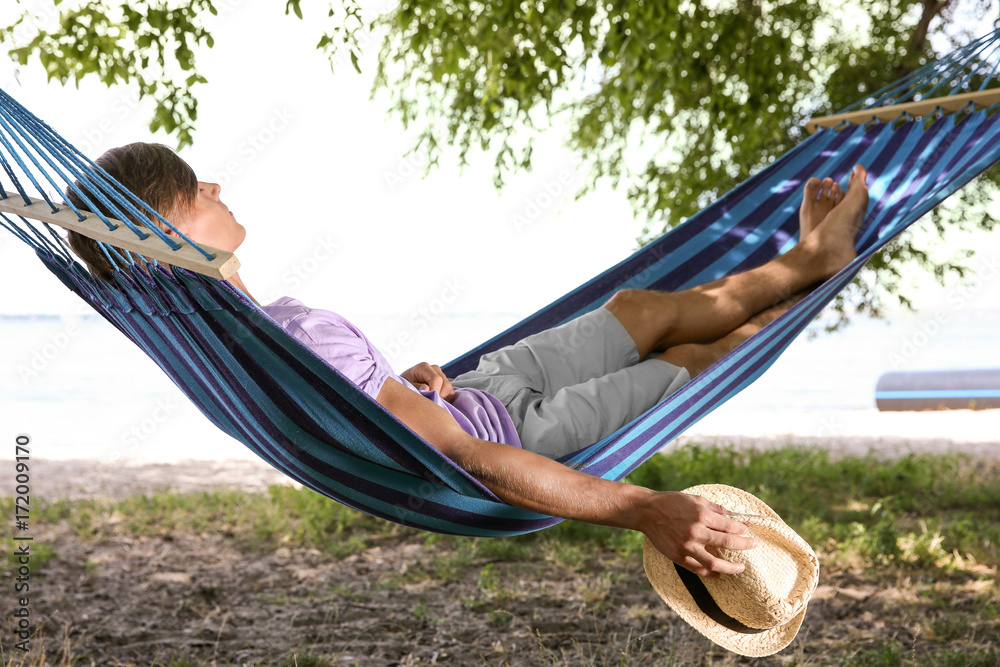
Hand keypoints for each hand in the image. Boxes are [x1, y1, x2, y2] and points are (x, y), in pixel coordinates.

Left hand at [400, 362, 455, 401]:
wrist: (403, 389)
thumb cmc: (402, 388)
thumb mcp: (404, 387)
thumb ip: (415, 387)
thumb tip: (427, 389)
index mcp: (423, 367)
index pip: (436, 379)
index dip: (434, 391)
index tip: (427, 401)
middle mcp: (434, 369)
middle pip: (446, 385)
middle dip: (439, 397)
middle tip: (428, 404)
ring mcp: (441, 376)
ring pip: (450, 391)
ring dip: (442, 400)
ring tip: (430, 403)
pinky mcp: (445, 384)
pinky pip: (451, 394)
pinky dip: (445, 401)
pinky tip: (434, 402)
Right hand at [636, 490, 755, 576]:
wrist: (646, 512)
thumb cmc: (671, 502)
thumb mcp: (695, 499)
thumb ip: (715, 508)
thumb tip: (733, 516)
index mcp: (701, 515)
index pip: (730, 526)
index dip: (741, 529)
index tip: (746, 531)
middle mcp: (696, 532)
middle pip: (727, 543)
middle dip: (744, 545)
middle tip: (753, 545)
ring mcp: (687, 546)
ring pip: (715, 564)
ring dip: (731, 568)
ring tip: (741, 568)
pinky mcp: (678, 556)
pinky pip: (698, 569)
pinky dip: (711, 573)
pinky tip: (719, 573)